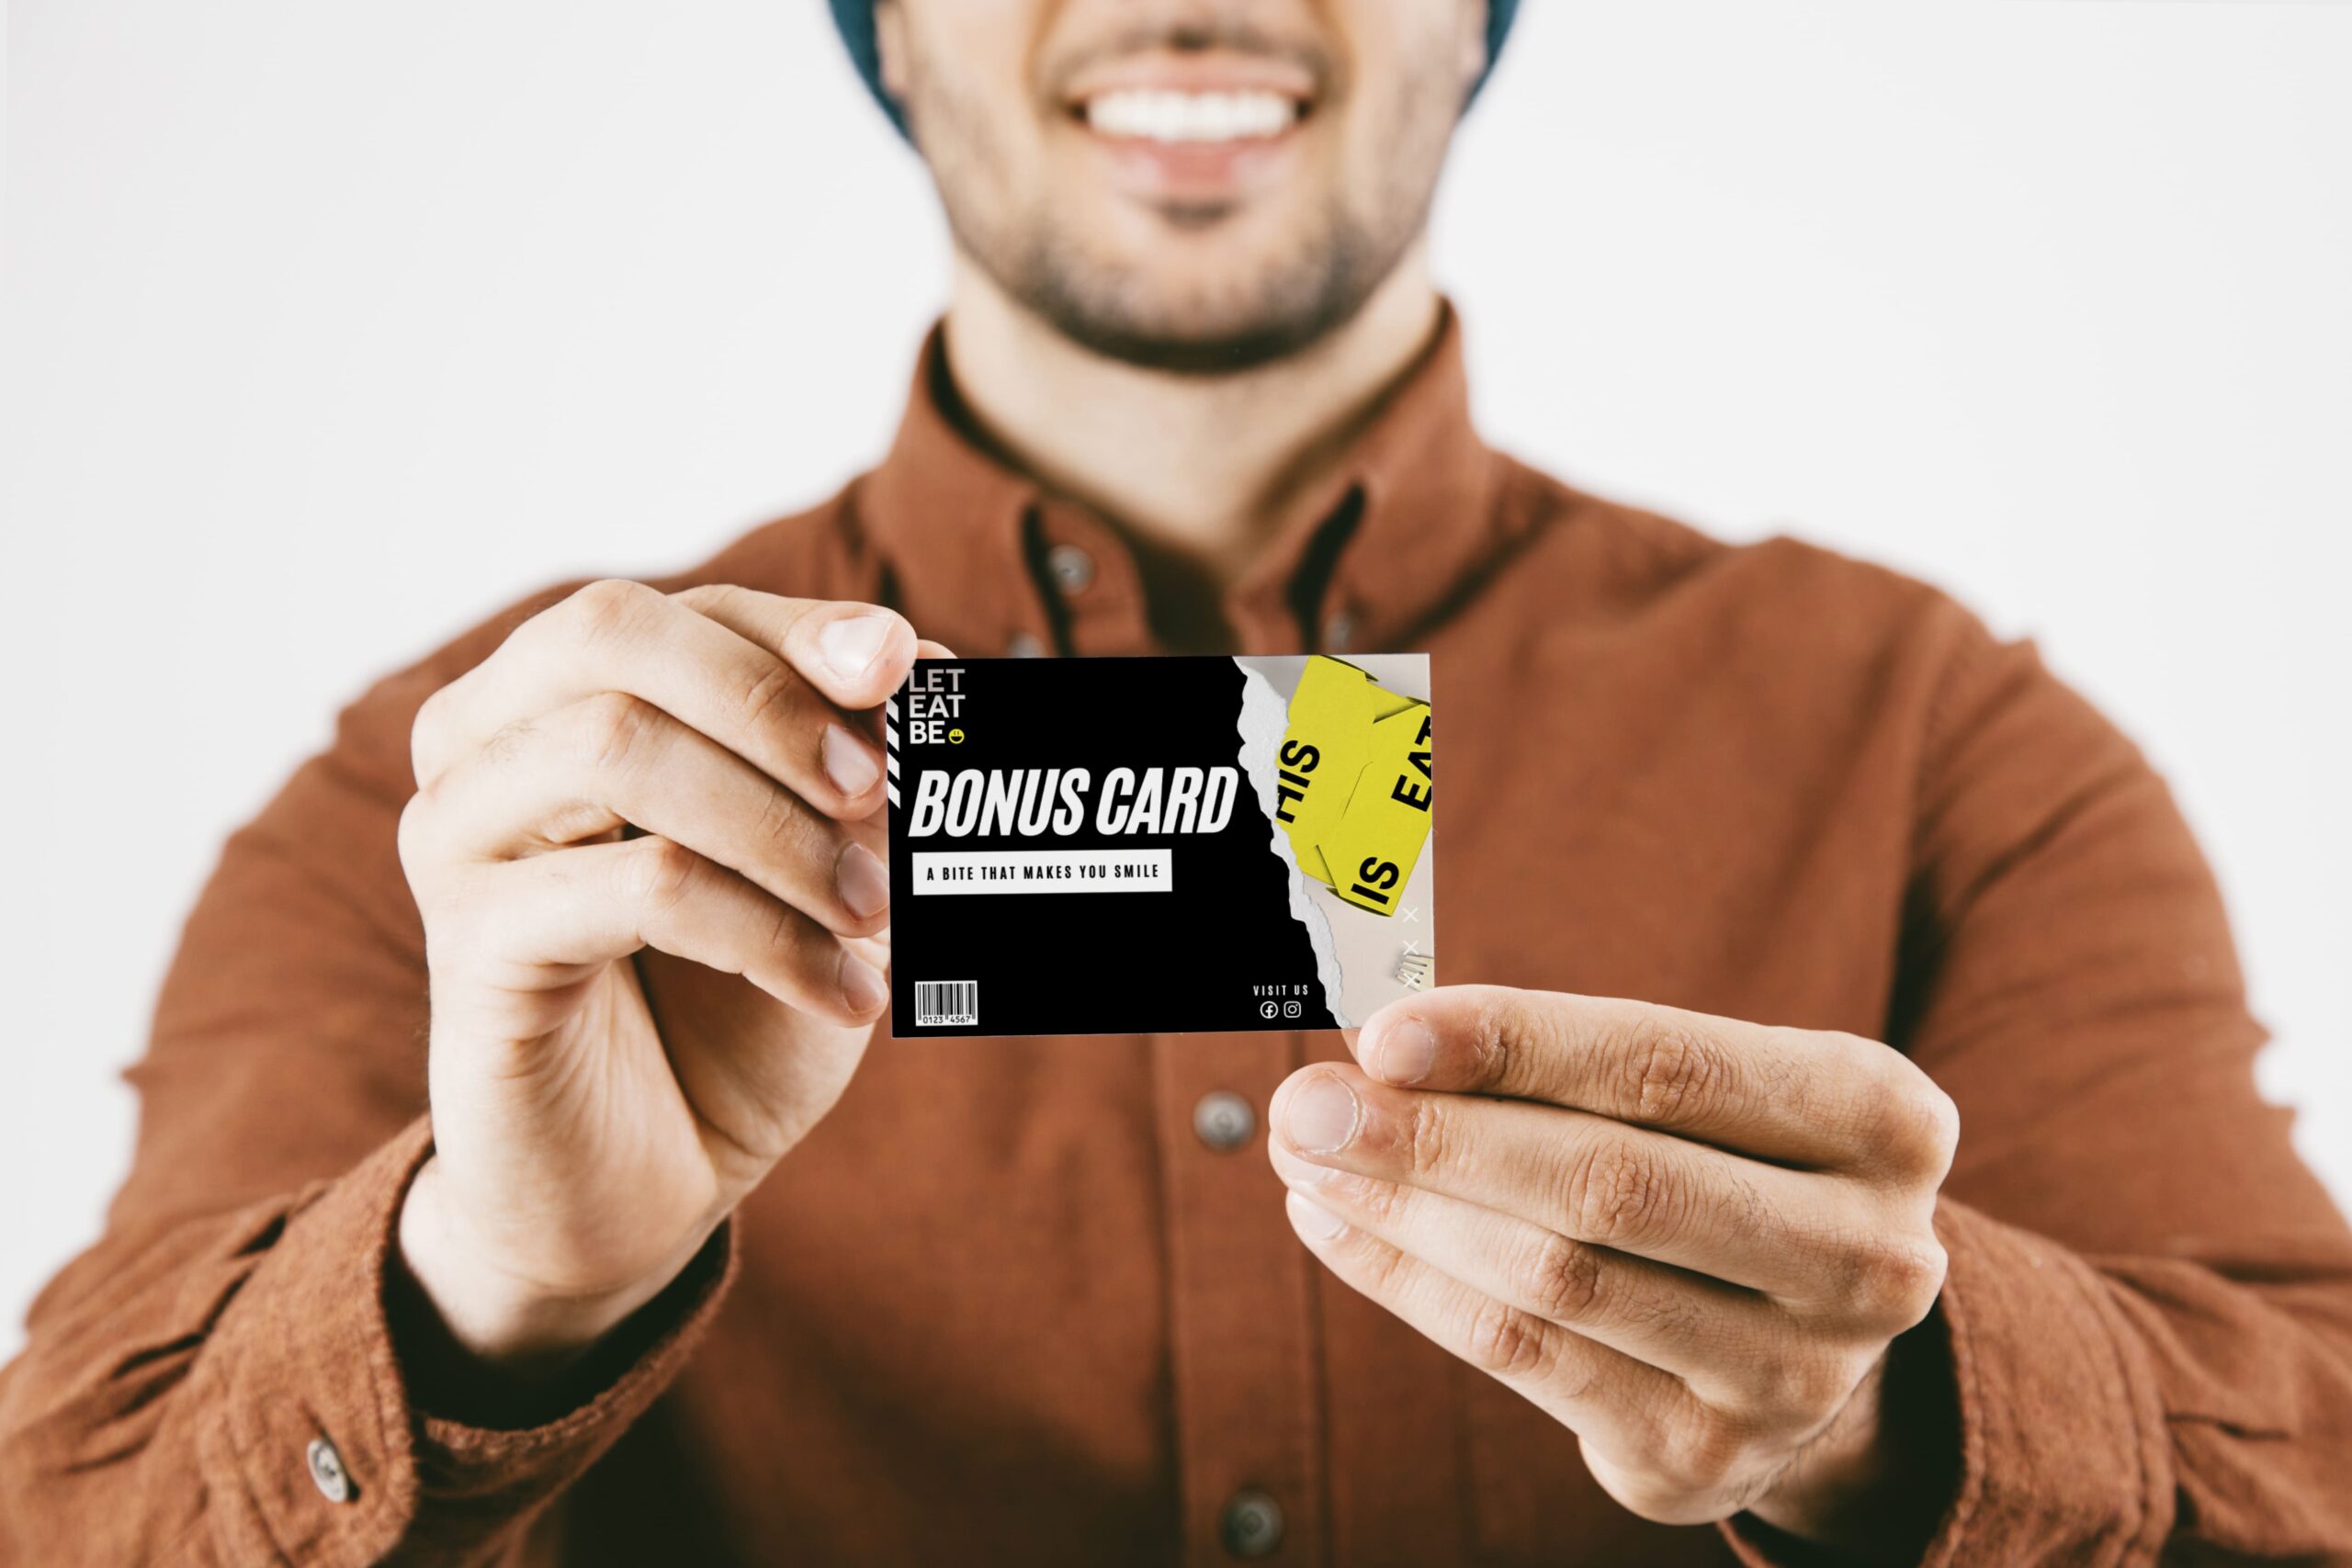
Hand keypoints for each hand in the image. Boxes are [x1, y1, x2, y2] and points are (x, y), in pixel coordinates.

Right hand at [395, 580, 937, 1375]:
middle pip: (613, 634)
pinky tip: (845, 995)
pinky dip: (767, 932)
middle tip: (881, 790)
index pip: (689, 612)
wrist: (643, 1182)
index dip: (804, 632)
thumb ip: (846, 769)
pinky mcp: (468, 947)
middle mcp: (481, 743)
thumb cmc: (728, 1007)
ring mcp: (455, 836)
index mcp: (560, 698)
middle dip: (771, 700)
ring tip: (874, 908)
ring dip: (778, 824)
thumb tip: (926, 667)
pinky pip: (636, 888)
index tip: (914, 673)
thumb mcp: (812, 869)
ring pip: (615, 747)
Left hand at [1267, 985, 1958, 1543]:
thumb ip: (1559, 1061)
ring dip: (1402, 1210)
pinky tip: (1339, 1226)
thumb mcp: (1693, 1091)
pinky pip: (1523, 1359)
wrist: (1803, 1335)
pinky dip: (1410, 1284)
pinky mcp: (1706, 1459)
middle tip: (1308, 1102)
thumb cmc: (1719, 1162)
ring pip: (1554, 1279)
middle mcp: (1868, 1255)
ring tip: (1307, 1154)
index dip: (1514, 1043)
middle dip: (1435, 1137)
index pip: (1667, 1064)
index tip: (1385, 1031)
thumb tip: (1379, 1049)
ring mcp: (1795, 1376)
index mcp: (1881, 1119)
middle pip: (1609, 1184)